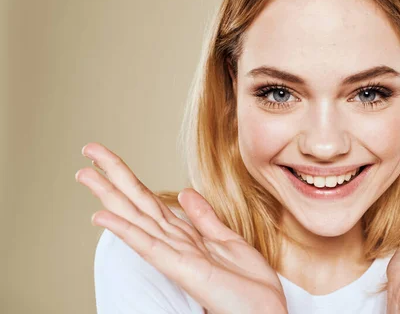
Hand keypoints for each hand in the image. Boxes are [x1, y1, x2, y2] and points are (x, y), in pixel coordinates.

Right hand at [76, 142, 286, 313]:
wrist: (265, 312)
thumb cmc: (247, 284)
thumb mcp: (228, 240)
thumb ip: (204, 217)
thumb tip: (183, 193)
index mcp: (185, 235)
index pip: (150, 201)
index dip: (129, 177)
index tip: (107, 157)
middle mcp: (174, 243)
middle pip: (137, 204)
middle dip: (112, 177)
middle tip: (87, 150)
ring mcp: (175, 256)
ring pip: (137, 219)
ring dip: (110, 196)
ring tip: (84, 174)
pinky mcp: (182, 268)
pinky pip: (149, 246)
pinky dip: (125, 230)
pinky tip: (103, 217)